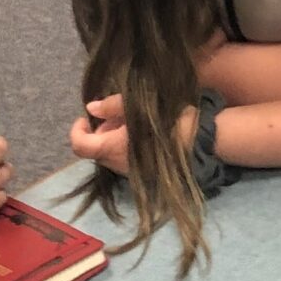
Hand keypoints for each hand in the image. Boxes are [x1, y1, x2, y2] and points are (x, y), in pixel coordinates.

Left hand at [69, 94, 194, 181]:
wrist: (204, 144)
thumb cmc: (169, 122)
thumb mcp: (138, 106)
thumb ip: (111, 106)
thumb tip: (91, 108)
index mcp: (112, 148)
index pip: (79, 145)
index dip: (77, 129)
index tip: (88, 116)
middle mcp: (117, 165)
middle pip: (95, 149)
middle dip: (100, 130)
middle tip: (117, 114)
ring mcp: (131, 173)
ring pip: (110, 155)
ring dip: (113, 138)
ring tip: (133, 121)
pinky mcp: (144, 174)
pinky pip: (125, 160)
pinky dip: (125, 146)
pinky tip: (143, 133)